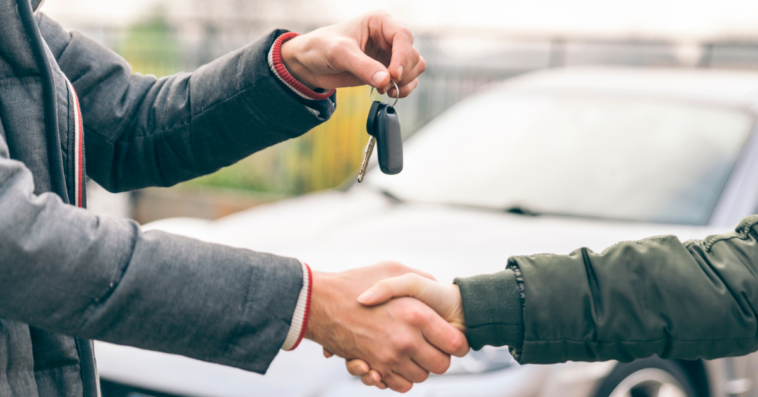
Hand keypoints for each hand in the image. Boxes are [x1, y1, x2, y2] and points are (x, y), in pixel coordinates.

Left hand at [280, 10, 424, 97]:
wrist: (310, 63)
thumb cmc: (321, 48)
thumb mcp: (340, 54)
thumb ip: (363, 67)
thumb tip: (386, 81)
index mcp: (379, 22)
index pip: (403, 37)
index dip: (402, 57)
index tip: (392, 75)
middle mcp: (388, 36)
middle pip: (413, 54)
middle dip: (402, 73)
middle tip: (384, 85)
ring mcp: (389, 54)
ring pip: (415, 67)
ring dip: (405, 82)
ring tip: (384, 90)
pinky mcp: (387, 71)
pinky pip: (408, 80)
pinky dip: (403, 89)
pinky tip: (386, 93)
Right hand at [306, 262, 467, 392]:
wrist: (319, 302)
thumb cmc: (356, 282)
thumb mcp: (393, 270)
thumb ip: (421, 278)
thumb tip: (438, 290)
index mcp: (417, 315)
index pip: (455, 343)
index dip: (456, 343)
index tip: (451, 338)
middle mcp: (405, 340)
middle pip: (442, 365)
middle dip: (440, 357)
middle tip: (431, 346)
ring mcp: (389, 358)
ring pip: (421, 377)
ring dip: (419, 367)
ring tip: (411, 351)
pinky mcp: (373, 368)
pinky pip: (400, 385)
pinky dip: (401, 378)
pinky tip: (397, 361)